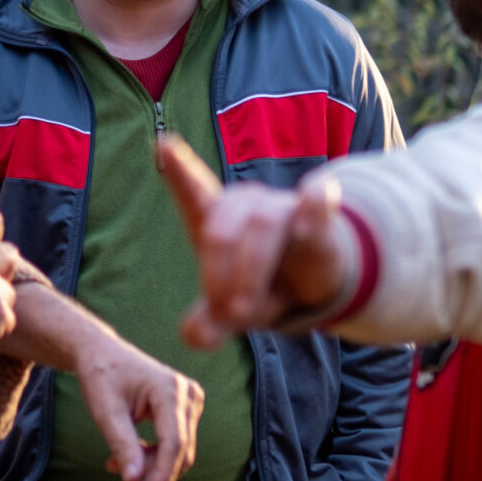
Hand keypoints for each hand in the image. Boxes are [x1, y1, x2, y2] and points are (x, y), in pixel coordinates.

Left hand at [71, 333, 201, 480]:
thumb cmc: (101, 375)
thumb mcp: (106, 412)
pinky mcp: (184, 409)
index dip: (161, 475)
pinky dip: (152, 457)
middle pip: (178, 450)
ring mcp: (189, 400)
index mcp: (169, 389)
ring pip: (178, 450)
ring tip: (117, 475)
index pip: (173, 443)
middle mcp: (186, 394)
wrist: (101, 352)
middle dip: (154, 478)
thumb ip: (122, 445)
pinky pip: (175, 443)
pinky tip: (124, 462)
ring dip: (152, 470)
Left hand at [156, 136, 352, 348]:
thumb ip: (210, 323)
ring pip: (262, 226)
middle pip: (220, 229)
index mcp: (217, 220)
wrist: (318, 284)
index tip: (162, 144)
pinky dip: (316, 199)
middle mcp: (246, 205)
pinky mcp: (319, 215)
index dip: (179, 169)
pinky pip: (319, 200)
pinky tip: (317, 197)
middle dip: (218, 275)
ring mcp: (282, 206)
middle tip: (224, 315)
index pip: (193, 192)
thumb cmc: (261, 286)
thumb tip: (195, 336)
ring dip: (252, 271)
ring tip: (245, 313)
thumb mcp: (232, 310)